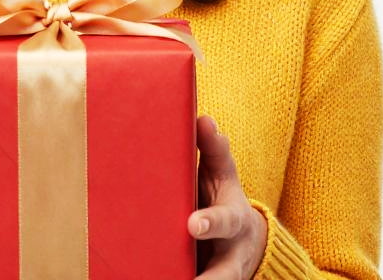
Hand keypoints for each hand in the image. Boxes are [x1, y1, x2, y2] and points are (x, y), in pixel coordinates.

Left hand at [189, 116, 267, 279]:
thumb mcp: (222, 173)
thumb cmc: (222, 197)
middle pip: (221, 273)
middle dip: (206, 278)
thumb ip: (214, 150)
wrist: (241, 240)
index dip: (209, 223)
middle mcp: (228, 256)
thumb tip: (204, 119)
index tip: (192, 225)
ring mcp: (215, 274)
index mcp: (232, 220)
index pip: (224, 221)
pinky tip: (141, 278)